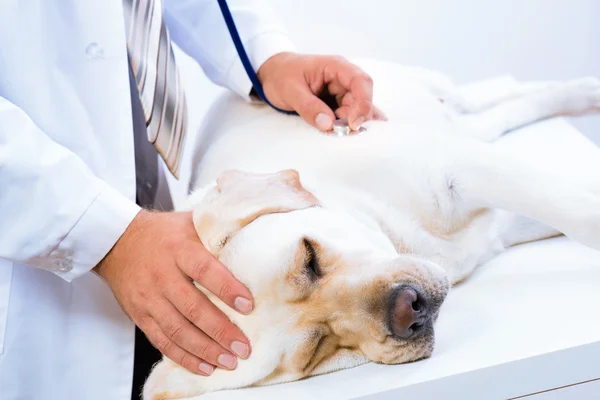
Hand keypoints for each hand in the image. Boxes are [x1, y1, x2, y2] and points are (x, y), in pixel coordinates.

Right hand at [94, 210, 252, 375]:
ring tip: (229, 361)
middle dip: (220, 331)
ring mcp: (149, 298)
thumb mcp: (190, 223)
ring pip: (177, 329)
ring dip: (205, 349)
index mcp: (179, 249)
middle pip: (192, 308)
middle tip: (244, 347)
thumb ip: (217, 233)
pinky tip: (205, 366)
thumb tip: (255, 240)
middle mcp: (162, 275)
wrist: (118, 242)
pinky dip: (183, 357)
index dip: (227, 289)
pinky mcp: (140, 315)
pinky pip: (161, 340)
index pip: (204, 270)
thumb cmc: (164, 233)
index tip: (248, 305)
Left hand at [257, 52, 386, 131]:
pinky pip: (347, 114)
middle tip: (340, 133)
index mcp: (335, 67)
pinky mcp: (335, 103)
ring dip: (350, 123)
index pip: (361, 82)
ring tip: (341, 135)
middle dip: (354, 118)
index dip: (363, 103)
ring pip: (355, 109)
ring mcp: (340, 91)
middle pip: (361, 99)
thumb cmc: (280, 75)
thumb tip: (329, 124)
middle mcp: (342, 78)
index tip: (353, 124)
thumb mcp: (290, 90)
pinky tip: (353, 133)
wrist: (271, 74)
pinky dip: (348, 124)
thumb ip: (309, 107)